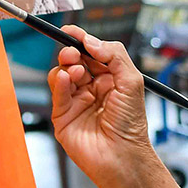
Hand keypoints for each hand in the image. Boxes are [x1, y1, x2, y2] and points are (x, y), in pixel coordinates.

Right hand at [47, 25, 150, 187]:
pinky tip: (66, 78)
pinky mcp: (62, 115)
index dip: (82, 40)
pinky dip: (58, 81)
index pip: (92, 53)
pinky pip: (56, 92)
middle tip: (73, 51)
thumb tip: (92, 41)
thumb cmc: (131, 124)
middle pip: (74, 60)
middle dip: (71, 51)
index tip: (72, 31)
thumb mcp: (132, 81)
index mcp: (110, 79)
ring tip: (75, 70)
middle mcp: (92, 88)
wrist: (121, 155)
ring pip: (61, 73)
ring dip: (66, 66)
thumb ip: (114, 55)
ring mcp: (76, 101)